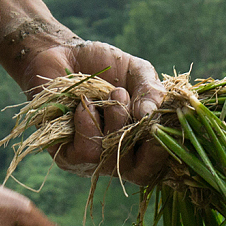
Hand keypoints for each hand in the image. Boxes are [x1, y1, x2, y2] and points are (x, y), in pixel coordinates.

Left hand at [16, 40, 168, 184]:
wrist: (64, 54)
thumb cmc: (105, 67)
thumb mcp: (137, 73)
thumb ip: (151, 90)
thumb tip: (151, 114)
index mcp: (140, 144)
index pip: (156, 167)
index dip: (161, 153)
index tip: (158, 124)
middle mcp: (118, 158)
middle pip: (137, 171)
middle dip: (136, 130)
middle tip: (123, 95)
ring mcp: (92, 161)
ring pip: (110, 158)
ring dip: (114, 121)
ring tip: (110, 93)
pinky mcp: (67, 156)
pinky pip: (85, 152)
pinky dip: (88, 122)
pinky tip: (84, 103)